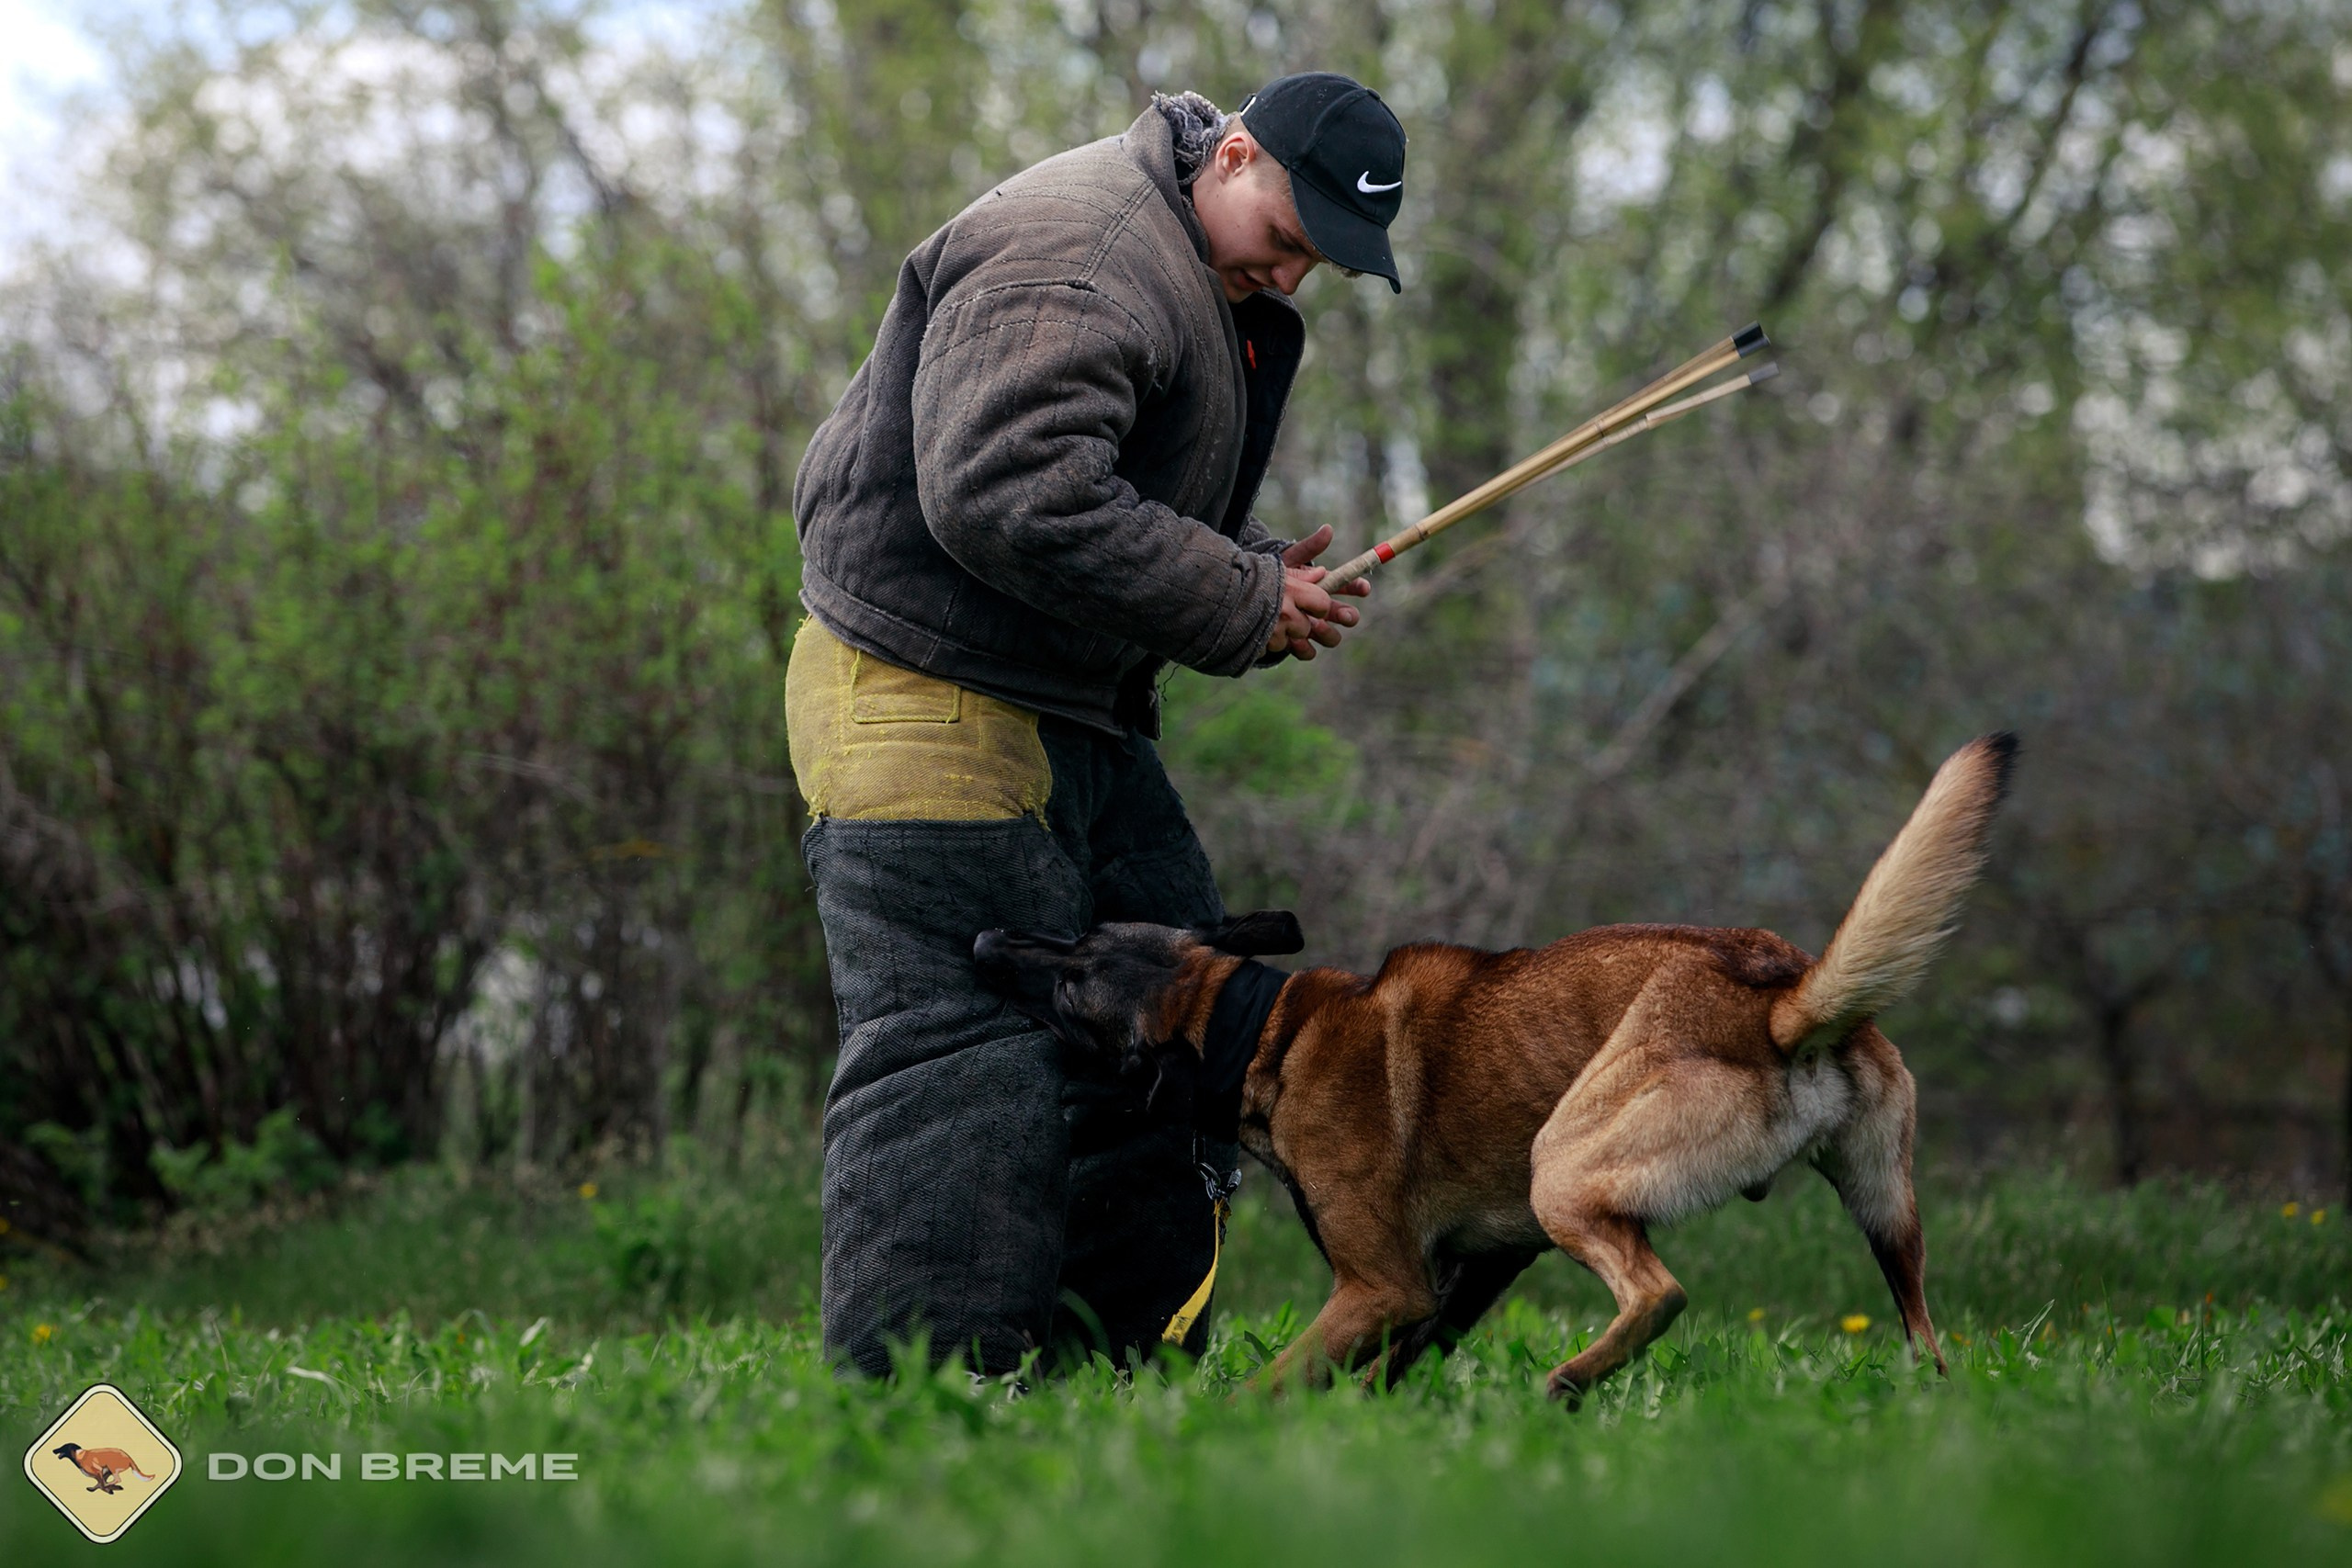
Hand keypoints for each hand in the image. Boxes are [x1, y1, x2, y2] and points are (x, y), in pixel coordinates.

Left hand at [1264, 525, 1370, 660]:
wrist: (1245, 598)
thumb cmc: (1271, 578)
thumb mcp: (1288, 561)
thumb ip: (1308, 548)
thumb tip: (1328, 529)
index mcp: (1323, 589)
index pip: (1348, 587)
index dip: (1358, 587)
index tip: (1364, 588)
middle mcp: (1321, 611)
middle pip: (1346, 617)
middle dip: (1348, 615)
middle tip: (1342, 614)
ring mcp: (1310, 629)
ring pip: (1331, 637)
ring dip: (1328, 633)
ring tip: (1317, 626)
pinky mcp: (1296, 644)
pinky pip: (1308, 652)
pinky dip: (1304, 647)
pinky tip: (1295, 640)